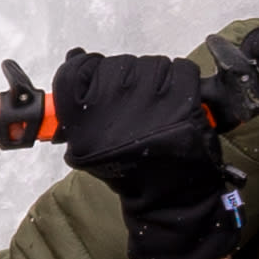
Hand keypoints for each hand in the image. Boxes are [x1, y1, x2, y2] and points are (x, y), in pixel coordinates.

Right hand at [51, 48, 237, 258]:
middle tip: (139, 107)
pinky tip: (178, 104)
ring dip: (157, 80)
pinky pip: (180, 70)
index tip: (99, 80)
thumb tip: (75, 59)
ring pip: (150, 65)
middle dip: (128, 80)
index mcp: (85, 123)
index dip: (88, 69)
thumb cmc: (133, 173)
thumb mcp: (89, 150)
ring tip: (160, 109)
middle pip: (117, 64)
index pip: (77, 70)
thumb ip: (77, 113)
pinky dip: (183, 82)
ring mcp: (149, 102)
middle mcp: (114, 108)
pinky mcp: (182, 100)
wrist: (170, 199)